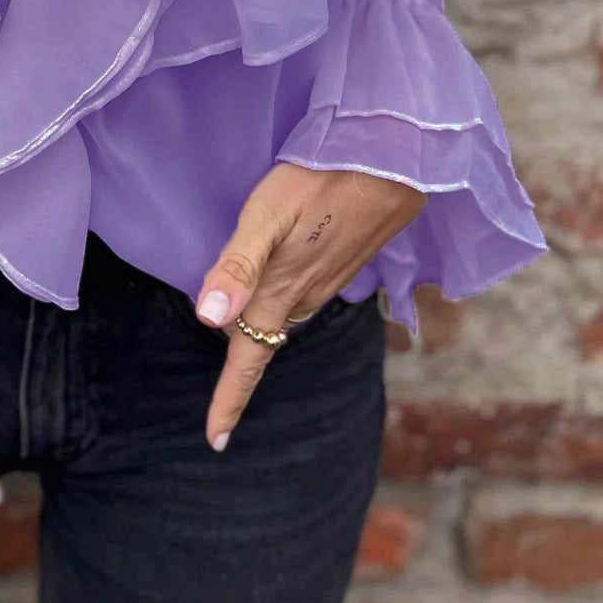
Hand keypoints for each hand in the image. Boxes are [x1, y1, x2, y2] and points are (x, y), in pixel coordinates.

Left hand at [194, 163, 425, 451]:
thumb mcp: (266, 215)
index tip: (215, 440)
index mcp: (281, 292)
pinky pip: (303, 298)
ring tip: (240, 343)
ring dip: (261, 331)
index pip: (248, 359)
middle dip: (241, 367)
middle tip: (221, 396)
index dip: (229, 399)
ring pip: (283, 317)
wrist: (394, 162)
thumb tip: (208, 320)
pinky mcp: (342, 264)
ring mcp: (327, 282)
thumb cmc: (321, 179)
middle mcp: (305, 297)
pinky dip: (283, 303)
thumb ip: (237, 266)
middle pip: (262, 339)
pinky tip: (279, 287)